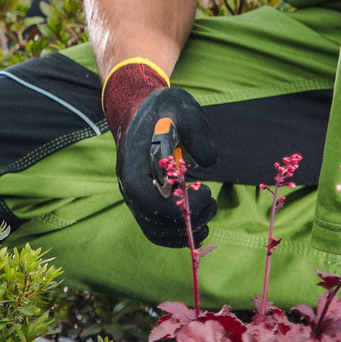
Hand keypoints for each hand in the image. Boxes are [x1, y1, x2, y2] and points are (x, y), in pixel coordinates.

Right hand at [102, 60, 219, 246]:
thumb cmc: (163, 109)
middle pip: (154, 221)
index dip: (179, 206)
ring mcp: (134, 196)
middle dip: (188, 220)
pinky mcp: (144, 202)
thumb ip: (197, 130)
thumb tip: (207, 163)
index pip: (149, 200)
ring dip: (184, 232)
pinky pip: (156, 229)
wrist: (143, 111)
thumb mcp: (181, 106)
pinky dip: (176, 235)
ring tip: (208, 216)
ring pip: (155, 231)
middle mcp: (128, 186)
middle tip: (213, 204)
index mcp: (133, 165)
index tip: (206, 192)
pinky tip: (197, 226)